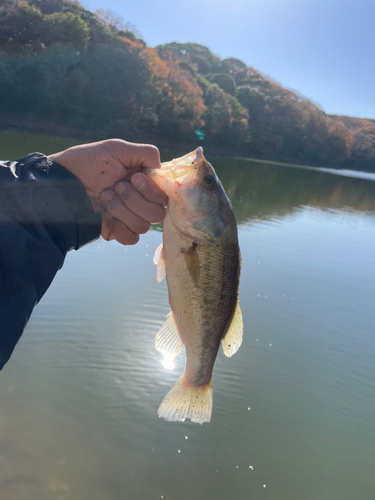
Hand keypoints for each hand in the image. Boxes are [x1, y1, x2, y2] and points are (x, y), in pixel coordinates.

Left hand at [49, 139, 166, 244]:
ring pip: (144, 226)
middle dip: (135, 199)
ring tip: (105, 196)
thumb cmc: (87, 162)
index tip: (134, 177)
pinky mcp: (116, 231)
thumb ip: (145, 153)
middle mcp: (140, 202)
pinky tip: (105, 214)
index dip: (152, 190)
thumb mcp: (116, 149)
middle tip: (116, 186)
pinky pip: (132, 238)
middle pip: (158, 214)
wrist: (62, 181)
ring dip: (122, 209)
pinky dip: (120, 226)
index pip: (165, 196)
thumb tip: (160, 167)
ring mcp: (128, 218)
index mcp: (143, 183)